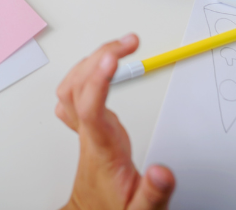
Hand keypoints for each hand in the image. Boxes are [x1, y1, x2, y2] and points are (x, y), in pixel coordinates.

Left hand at [57, 34, 174, 209]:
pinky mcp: (88, 124)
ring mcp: (85, 127)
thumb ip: (153, 193)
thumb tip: (163, 171)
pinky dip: (88, 71)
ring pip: (72, 84)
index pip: (90, 107)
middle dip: (100, 57)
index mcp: (101, 148)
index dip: (98, 80)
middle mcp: (88, 132)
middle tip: (129, 42)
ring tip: (121, 45)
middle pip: (77, 86)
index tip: (113, 58)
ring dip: (93, 60)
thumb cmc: (114, 209)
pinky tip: (103, 64)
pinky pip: (75, 91)